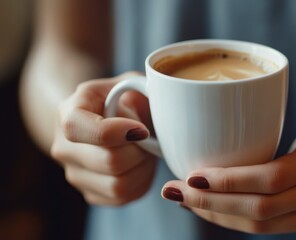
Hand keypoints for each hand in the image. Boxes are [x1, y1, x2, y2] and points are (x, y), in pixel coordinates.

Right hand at [51, 72, 157, 205]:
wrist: (102, 117)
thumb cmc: (120, 97)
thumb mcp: (129, 83)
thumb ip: (139, 91)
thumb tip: (146, 115)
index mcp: (68, 111)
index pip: (78, 128)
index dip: (116, 132)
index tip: (142, 129)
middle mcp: (64, 147)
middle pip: (109, 161)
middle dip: (141, 152)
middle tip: (151, 139)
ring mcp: (75, 174)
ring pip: (118, 185)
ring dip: (144, 169)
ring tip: (148, 151)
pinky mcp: (90, 193)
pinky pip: (124, 198)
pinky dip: (142, 182)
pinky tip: (142, 165)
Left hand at [161, 118, 295, 232]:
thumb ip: (273, 153)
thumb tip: (219, 165)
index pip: (271, 179)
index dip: (227, 182)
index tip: (190, 176)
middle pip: (261, 212)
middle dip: (212, 205)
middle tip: (175, 192)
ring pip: (263, 228)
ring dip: (220, 217)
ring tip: (188, 203)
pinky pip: (272, 230)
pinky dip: (239, 221)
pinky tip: (216, 210)